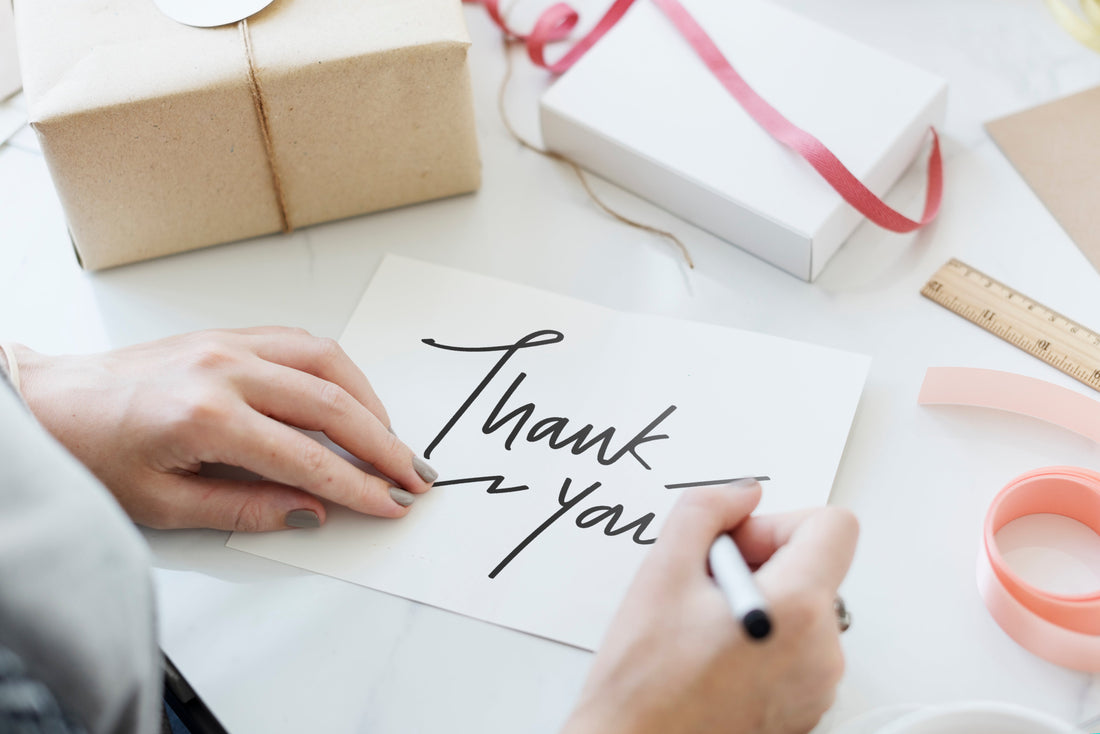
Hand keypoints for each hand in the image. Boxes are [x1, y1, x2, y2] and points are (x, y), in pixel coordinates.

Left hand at [11, 327, 436, 530]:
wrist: (48, 402)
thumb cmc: (92, 453)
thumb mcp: (162, 504)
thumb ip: (243, 508)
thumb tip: (308, 511)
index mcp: (206, 417)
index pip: (306, 458)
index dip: (357, 486)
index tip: (389, 505)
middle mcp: (225, 370)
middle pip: (331, 405)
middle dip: (382, 445)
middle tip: (413, 475)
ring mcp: (229, 343)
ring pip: (326, 362)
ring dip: (368, 401)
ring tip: (390, 439)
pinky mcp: (227, 333)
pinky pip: (301, 343)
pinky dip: (337, 371)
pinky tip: (351, 397)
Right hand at [563, 481, 857, 733]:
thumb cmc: (644, 683)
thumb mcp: (661, 570)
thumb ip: (706, 510)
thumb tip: (741, 495)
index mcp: (797, 609)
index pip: (834, 526)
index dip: (780, 522)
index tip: (739, 543)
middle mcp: (822, 652)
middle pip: (815, 568)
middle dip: (761, 562)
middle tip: (704, 587)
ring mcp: (817, 687)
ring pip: (804, 608)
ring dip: (760, 601)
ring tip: (704, 627)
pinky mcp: (805, 710)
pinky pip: (798, 649)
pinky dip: (764, 639)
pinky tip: (714, 655)